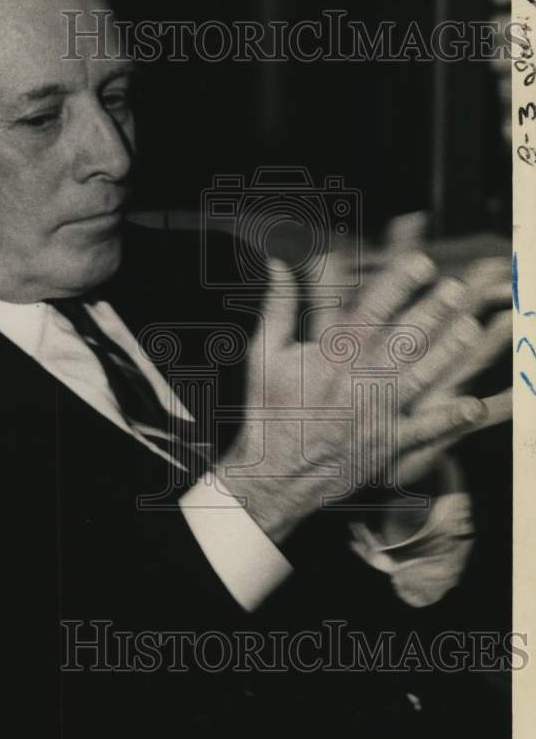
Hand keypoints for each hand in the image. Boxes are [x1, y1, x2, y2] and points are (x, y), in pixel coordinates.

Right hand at [216, 251, 511, 546]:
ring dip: (448, 351)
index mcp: (331, 357)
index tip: (422, 264)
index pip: (372, 311)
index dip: (400, 285)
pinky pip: (425, 429)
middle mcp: (358, 381)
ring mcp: (376, 413)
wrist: (274, 475)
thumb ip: (278, 306)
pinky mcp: (387, 443)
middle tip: (456, 289)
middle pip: (404, 339)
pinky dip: (450, 418)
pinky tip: (473, 404)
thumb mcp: (263, 353)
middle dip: (433, 311)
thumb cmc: (268, 410)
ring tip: (469, 327)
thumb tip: (278, 263)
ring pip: (421, 376)